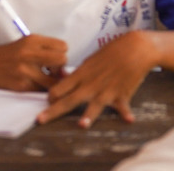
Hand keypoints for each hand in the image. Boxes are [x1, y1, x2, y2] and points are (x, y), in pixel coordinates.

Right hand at [0, 35, 67, 91]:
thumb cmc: (8, 54)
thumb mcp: (26, 44)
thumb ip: (45, 51)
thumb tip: (64, 69)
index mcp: (32, 40)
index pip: (63, 46)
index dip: (61, 54)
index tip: (54, 60)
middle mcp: (30, 53)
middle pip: (62, 60)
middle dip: (60, 68)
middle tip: (51, 71)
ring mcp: (25, 70)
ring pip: (54, 81)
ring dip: (52, 83)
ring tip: (42, 80)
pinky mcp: (21, 85)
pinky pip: (41, 91)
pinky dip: (40, 90)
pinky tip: (32, 84)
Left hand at [37, 30, 158, 127]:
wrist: (134, 48)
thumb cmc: (112, 52)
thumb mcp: (91, 61)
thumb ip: (80, 74)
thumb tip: (67, 81)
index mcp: (82, 74)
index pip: (60, 87)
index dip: (51, 96)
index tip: (45, 102)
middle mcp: (91, 84)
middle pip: (69, 100)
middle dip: (53, 111)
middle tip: (39, 120)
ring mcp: (106, 90)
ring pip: (95, 105)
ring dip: (89, 115)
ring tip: (82, 124)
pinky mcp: (122, 94)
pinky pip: (123, 106)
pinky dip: (126, 113)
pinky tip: (129, 120)